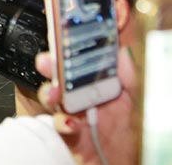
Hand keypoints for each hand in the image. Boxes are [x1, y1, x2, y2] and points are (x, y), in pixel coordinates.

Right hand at [34, 48, 136, 164]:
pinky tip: (70, 122)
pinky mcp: (71, 137)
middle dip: (50, 66)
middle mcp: (81, 97)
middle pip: (59, 75)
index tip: (62, 34)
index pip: (79, 59)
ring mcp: (74, 115)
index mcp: (97, 83)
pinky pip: (61, 128)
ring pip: (53, 99)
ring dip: (49, 94)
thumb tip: (122, 52)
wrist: (130, 162)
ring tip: (54, 92)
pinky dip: (62, 124)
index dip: (68, 46)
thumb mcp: (139, 99)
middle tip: (47, 60)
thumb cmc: (133, 133)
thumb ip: (131, 77)